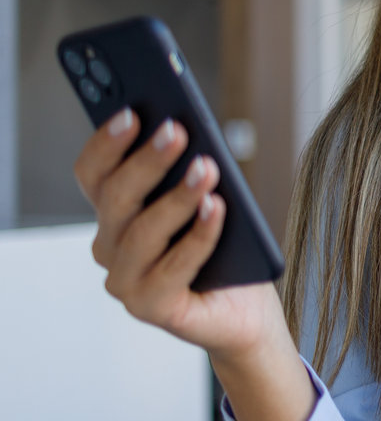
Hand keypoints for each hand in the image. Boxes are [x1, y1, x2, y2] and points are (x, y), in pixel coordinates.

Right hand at [73, 108, 285, 360]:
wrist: (247, 308)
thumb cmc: (227, 248)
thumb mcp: (210, 199)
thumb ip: (190, 170)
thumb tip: (185, 130)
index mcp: (114, 214)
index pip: (93, 173)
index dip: (106, 143)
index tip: (132, 112)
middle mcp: (109, 247)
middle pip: (116, 198)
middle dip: (146, 161)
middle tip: (177, 131)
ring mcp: (125, 281)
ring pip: (142, 232)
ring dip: (177, 197)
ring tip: (208, 169)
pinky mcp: (150, 308)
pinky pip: (174, 267)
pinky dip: (199, 235)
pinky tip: (218, 208)